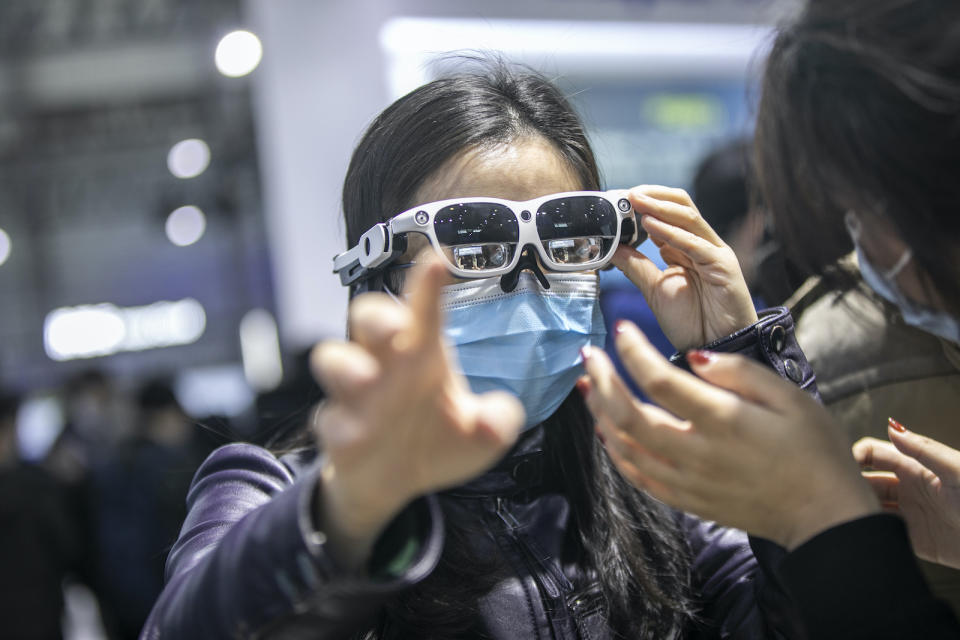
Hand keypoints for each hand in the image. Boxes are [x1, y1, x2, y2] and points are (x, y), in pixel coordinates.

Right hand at [310, 258, 522, 568]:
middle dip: (377, 316)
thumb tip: (497, 420)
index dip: (428, 286)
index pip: (424, 310)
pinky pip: (329, 418)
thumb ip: (497, 422)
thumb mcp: (481, 436)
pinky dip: (341, 425)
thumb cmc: (435, 440)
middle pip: (367, 317)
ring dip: (346, 365)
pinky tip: (357, 436)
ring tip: (366, 379)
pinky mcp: (337, 429)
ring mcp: (355, 394)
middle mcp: (384, 363)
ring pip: (332, 357)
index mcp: (420, 351)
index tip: (437, 263)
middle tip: (394, 328)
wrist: (394, 481)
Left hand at [581, 320, 879, 549]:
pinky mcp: (686, 501)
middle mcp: (696, 452)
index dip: (633, 351)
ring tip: (588, 385)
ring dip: (599, 414)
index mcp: (723, 420)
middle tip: (588, 354)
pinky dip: (615, 452)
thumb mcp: (790, 397)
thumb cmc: (813, 450)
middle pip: (628, 415)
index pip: (659, 380)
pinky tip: (606, 431)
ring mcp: (687, 481)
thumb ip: (740, 372)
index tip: (622, 328)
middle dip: (600, 380)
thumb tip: (693, 357)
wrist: (823, 516)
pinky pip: (637, 477)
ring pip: (624, 447)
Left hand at [613, 185, 757, 350]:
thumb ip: (635, 266)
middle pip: (680, 206)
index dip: (643, 204)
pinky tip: (651, 226)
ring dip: (659, 207)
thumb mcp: (654, 290)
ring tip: (635, 201)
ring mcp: (715, 252)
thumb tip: (611, 247)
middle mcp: (701, 245)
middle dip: (653, 196)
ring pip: (689, 218)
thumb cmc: (691, 323)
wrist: (714, 349)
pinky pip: (696, 243)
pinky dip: (672, 233)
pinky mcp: (724, 265)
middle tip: (626, 194)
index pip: (666, 213)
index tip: (617, 201)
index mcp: (685, 248)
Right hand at [853, 424, 959, 568]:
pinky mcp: (912, 540)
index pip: (873, 453)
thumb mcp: (956, 469)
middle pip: (865, 479)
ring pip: (869, 506)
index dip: (855, 455)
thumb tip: (893, 426)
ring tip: (847, 510)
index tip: (843, 464)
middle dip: (849, 481)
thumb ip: (924, 449)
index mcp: (914, 466)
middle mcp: (906, 488)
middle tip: (837, 489)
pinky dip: (869, 531)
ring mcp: (907, 514)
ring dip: (856, 507)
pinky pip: (882, 533)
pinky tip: (865, 529)